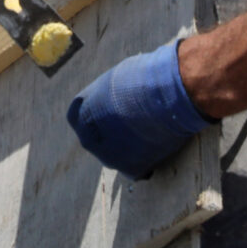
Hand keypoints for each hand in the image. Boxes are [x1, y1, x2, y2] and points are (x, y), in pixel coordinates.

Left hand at [66, 41, 210, 179]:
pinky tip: (159, 146)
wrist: (166, 95)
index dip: (100, 113)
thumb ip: (109, 95)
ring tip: (152, 131)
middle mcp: (88, 138)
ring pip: (118, 156)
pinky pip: (137, 168)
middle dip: (114, 134)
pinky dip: (147, 161)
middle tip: (136, 124)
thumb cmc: (143, 78)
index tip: (115, 110)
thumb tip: (117, 97)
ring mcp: (107, 157)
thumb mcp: (117, 79)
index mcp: (80, 113)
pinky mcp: (130, 169)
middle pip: (99, 140)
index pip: (81, 118)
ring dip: (131, 148)